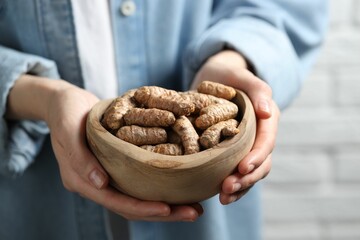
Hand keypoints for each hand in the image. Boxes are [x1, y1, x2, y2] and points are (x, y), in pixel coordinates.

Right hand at [6, 76, 200, 221]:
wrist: (68, 102)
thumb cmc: (66, 111)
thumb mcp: (68, 129)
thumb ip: (80, 157)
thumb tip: (100, 184)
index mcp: (81, 180)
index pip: (115, 202)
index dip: (141, 207)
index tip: (167, 209)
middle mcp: (97, 184)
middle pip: (132, 207)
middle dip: (163, 213)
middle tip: (193, 213)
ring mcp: (108, 176)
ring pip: (139, 197)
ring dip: (166, 205)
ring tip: (193, 207)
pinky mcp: (118, 166)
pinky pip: (140, 182)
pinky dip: (159, 187)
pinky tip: (180, 186)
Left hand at [192, 50, 279, 203]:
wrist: (214, 77)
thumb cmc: (228, 73)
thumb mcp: (241, 75)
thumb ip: (258, 90)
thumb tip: (268, 113)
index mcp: (266, 119)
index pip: (266, 142)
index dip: (256, 157)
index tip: (241, 168)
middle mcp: (259, 135)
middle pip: (261, 163)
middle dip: (246, 178)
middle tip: (227, 189)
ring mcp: (247, 146)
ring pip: (250, 172)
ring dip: (239, 187)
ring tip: (223, 197)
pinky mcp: (233, 152)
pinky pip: (235, 171)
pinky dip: (231, 184)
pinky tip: (219, 194)